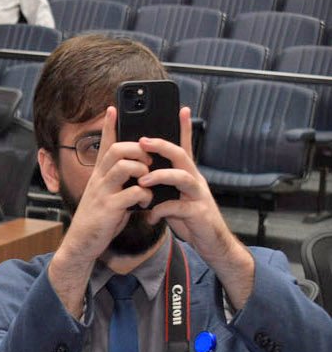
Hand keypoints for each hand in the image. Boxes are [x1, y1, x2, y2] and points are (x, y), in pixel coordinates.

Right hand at [51, 106, 154, 267]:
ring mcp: (103, 193)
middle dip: (138, 148)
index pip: (104, 144)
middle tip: (150, 157)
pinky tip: (147, 202)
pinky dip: (145, 195)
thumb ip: (120, 181)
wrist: (82, 243)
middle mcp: (99, 179)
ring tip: (149, 178)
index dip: (109, 126)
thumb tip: (138, 169)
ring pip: (124, 166)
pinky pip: (133, 192)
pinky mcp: (109, 208)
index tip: (113, 108)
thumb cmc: (99, 219)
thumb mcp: (107, 195)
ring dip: (142, 168)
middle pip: (117, 150)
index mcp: (100, 175)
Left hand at [139, 106, 252, 300]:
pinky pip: (178, 207)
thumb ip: (162, 187)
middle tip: (142, 141)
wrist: (211, 243)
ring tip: (142, 182)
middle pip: (181, 156)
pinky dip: (161, 211)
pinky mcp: (199, 213)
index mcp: (188, 175)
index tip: (180, 108)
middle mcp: (195, 181)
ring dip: (160, 177)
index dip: (184, 128)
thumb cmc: (189, 219)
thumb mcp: (173, 198)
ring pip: (182, 177)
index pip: (185, 147)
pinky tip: (150, 216)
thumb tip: (141, 177)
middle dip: (162, 146)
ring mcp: (199, 196)